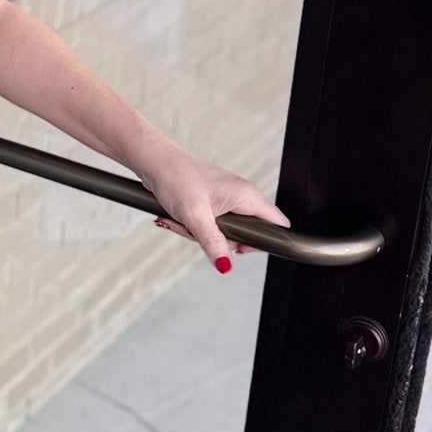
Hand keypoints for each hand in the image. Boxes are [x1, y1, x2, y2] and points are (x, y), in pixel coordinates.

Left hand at [132, 139, 289, 270]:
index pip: (277, 225)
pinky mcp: (213, 203)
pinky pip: (210, 226)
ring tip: (184, 221)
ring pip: (225, 233)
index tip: (238, 248)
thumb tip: (226, 267)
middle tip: (200, 231)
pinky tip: (179, 219)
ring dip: (201, 234)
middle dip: (221, 241)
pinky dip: (194, 227)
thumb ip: (213, 243)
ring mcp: (227, 200)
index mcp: (247, 196)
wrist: (155, 163)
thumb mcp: (195, 217)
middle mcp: (242, 197)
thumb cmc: (176, 179)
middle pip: (247, 234)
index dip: (264, 242)